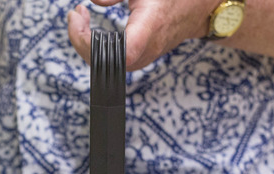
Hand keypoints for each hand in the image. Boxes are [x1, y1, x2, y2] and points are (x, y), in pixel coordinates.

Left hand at [67, 0, 216, 70]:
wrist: (198, 8)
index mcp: (150, 26)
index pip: (124, 52)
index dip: (94, 43)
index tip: (79, 16)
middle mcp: (148, 48)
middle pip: (106, 63)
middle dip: (80, 40)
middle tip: (75, 14)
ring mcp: (144, 57)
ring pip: (106, 65)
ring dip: (86, 44)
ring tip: (80, 18)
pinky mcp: (140, 58)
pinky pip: (112, 62)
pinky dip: (95, 48)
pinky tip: (90, 30)